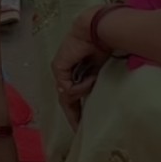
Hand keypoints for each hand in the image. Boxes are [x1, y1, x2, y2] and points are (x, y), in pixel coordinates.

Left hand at [51, 8, 109, 128]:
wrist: (96, 30)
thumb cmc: (102, 47)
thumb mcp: (99, 71)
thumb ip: (92, 84)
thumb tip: (87, 97)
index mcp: (75, 73)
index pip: (72, 96)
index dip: (77, 112)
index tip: (82, 127)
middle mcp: (65, 73)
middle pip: (65, 100)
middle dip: (72, 115)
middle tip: (78, 130)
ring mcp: (60, 71)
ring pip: (66, 95)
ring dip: (81, 94)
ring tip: (94, 80)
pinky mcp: (58, 68)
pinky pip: (68, 89)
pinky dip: (81, 87)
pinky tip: (92, 77)